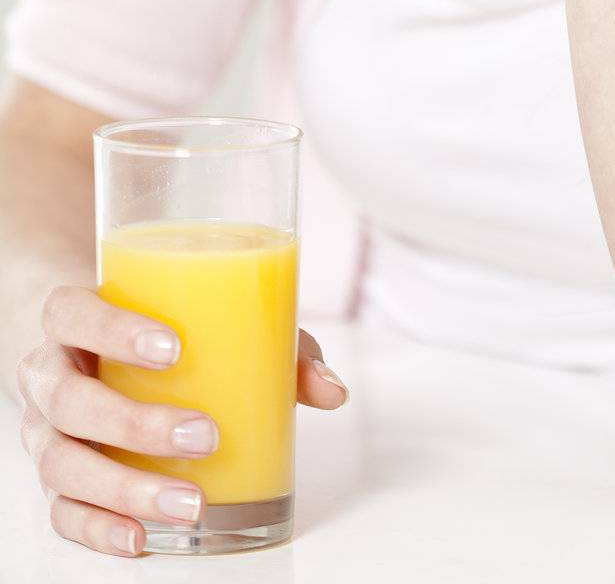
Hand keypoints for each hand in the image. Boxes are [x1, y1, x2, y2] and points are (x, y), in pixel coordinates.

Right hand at [16, 283, 347, 558]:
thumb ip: (273, 345)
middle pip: (69, 399)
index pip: (72, 312)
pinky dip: (98, 530)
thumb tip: (332, 389)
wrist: (94, 348)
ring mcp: (46, 431)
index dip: (113, 330)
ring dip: (126, 488)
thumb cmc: (163, 329)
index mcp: (76, 318)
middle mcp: (50, 374)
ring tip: (191, 502)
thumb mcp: (212, 319)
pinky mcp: (57, 480)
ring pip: (63, 464)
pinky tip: (141, 539)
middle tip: (204, 435)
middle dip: (135, 423)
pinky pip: (63, 512)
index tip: (173, 349)